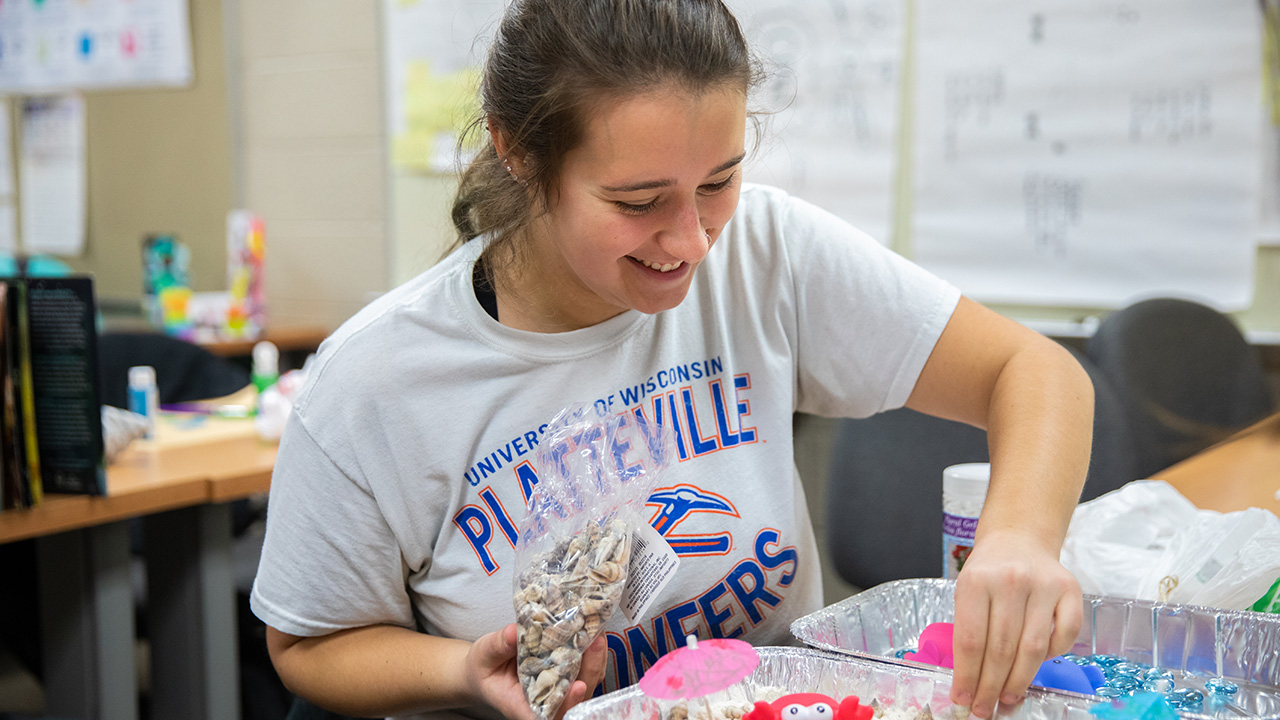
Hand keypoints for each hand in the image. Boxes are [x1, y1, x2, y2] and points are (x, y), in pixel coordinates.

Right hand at [465, 623, 607, 719]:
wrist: (487, 670)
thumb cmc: (484, 669)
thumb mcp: (484, 655)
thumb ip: (498, 646)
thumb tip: (514, 631)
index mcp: (523, 706)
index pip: (548, 714)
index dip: (566, 704)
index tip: (576, 686)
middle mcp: (546, 703)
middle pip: (575, 699)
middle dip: (589, 671)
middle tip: (595, 643)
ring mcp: (560, 691)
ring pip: (586, 684)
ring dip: (595, 661)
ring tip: (597, 634)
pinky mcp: (567, 677)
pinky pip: (586, 672)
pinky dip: (592, 655)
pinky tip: (594, 634)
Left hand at [949, 531, 1081, 719]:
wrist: (1019, 539)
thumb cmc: (989, 572)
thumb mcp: (967, 591)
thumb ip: (969, 630)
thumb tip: (969, 682)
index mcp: (976, 581)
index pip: (971, 641)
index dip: (967, 676)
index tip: (962, 698)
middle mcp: (1010, 581)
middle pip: (1001, 649)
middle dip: (990, 686)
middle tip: (983, 708)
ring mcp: (1043, 585)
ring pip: (1032, 648)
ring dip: (1018, 681)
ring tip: (1007, 699)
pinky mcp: (1071, 590)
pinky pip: (1065, 636)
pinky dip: (1052, 656)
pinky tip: (1037, 664)